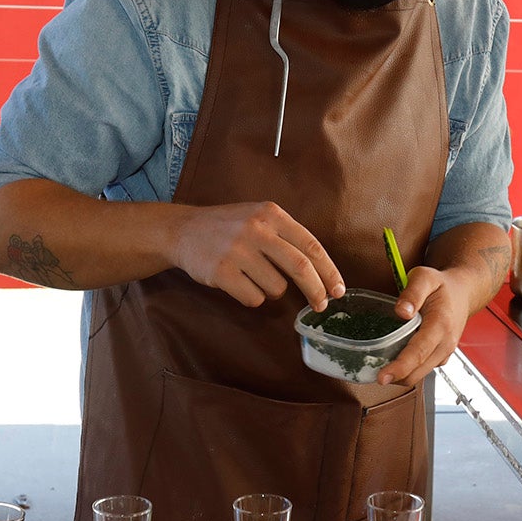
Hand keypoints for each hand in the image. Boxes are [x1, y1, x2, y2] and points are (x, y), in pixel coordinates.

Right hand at [171, 201, 344, 310]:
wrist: (182, 230)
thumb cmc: (228, 227)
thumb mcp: (258, 218)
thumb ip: (287, 237)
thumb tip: (322, 273)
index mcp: (271, 214)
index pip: (311, 246)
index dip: (329, 271)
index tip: (338, 291)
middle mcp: (256, 229)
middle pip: (300, 268)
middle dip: (316, 291)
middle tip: (321, 306)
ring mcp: (237, 250)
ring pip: (276, 288)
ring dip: (271, 291)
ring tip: (253, 277)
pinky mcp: (221, 272)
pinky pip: (253, 298)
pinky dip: (251, 297)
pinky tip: (238, 283)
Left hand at [376, 266, 470, 385]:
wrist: (462, 293)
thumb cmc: (441, 285)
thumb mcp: (425, 277)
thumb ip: (413, 292)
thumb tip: (402, 312)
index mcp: (441, 325)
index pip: (418, 352)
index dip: (399, 367)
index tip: (382, 377)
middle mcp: (445, 343)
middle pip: (417, 371)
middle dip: (395, 377)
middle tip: (371, 374)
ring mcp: (444, 353)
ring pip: (419, 375)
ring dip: (400, 376)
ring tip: (379, 368)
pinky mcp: (440, 357)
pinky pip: (422, 370)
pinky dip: (408, 371)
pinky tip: (394, 361)